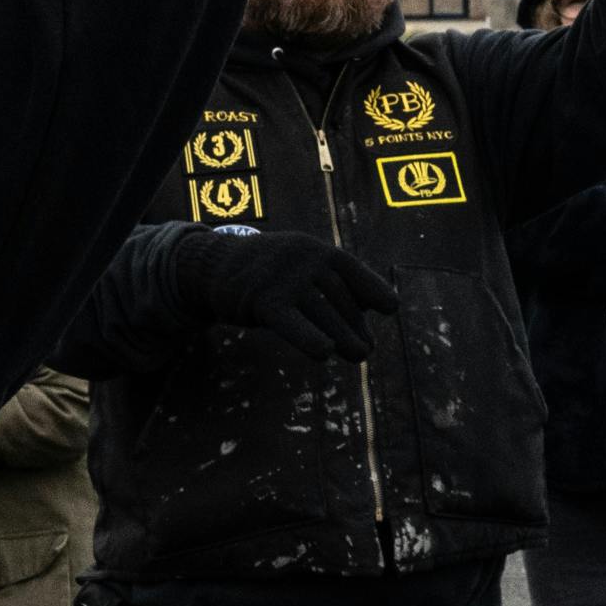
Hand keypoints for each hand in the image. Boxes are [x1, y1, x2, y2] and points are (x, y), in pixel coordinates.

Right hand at [177, 226, 398, 359]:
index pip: (353, 271)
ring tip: (359, 356)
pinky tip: (324, 353)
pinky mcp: (265, 301)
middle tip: (365, 349)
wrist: (216, 267)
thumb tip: (367, 322)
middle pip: (341, 300)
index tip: (390, 308)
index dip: (374, 291)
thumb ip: (332, 287)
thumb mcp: (301, 267)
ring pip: (325, 316)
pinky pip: (294, 325)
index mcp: (316, 249)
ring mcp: (285, 279)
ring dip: (346, 340)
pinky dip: (311, 339)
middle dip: (356, 326)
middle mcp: (304, 260)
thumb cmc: (269, 274)